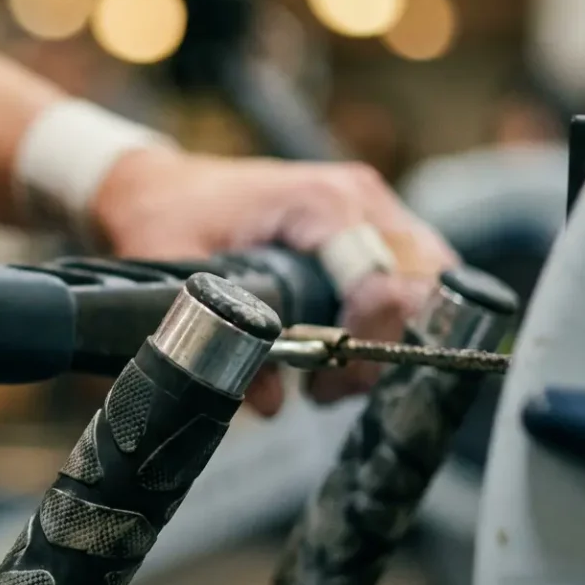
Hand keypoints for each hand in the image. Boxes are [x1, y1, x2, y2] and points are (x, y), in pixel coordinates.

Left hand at [90, 148, 457, 415]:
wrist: (158, 186)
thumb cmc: (168, 216)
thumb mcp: (180, 277)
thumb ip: (224, 337)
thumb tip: (272, 398)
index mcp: (320, 202)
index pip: (387, 277)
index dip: (369, 335)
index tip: (328, 373)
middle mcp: (358, 199)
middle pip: (423, 283)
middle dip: (385, 346)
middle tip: (328, 386)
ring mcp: (369, 209)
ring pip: (426, 285)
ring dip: (386, 341)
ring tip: (325, 378)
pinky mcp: (366, 225)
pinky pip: (407, 279)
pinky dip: (384, 324)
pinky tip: (333, 352)